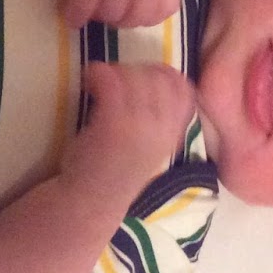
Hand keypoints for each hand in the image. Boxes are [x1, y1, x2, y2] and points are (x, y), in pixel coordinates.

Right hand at [52, 0, 179, 27]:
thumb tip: (147, 13)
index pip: (167, 7)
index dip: (148, 17)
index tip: (131, 14)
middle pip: (138, 16)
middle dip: (121, 21)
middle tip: (106, 13)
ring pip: (111, 13)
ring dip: (97, 16)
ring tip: (88, 8)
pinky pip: (84, 6)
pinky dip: (76, 15)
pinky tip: (71, 16)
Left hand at [60, 62, 195, 199]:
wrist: (90, 202)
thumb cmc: (116, 172)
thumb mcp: (148, 145)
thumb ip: (157, 119)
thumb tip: (154, 82)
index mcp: (174, 135)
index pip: (183, 89)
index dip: (162, 75)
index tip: (140, 76)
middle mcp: (163, 130)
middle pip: (158, 77)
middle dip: (134, 70)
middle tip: (114, 80)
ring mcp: (140, 127)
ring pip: (135, 76)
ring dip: (114, 71)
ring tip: (99, 81)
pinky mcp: (115, 125)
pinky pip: (111, 81)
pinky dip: (98, 74)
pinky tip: (89, 81)